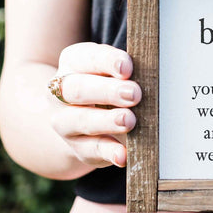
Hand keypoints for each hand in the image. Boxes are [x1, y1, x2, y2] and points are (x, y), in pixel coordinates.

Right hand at [48, 42, 141, 168]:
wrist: (83, 119)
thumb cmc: (110, 83)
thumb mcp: (116, 70)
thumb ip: (127, 69)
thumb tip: (152, 73)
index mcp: (73, 62)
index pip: (86, 58)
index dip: (107, 62)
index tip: (127, 67)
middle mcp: (61, 92)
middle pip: (78, 89)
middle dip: (108, 91)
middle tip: (134, 94)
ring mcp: (65, 121)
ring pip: (80, 120)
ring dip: (106, 121)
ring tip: (129, 120)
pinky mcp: (78, 147)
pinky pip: (91, 150)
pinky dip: (108, 152)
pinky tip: (123, 154)